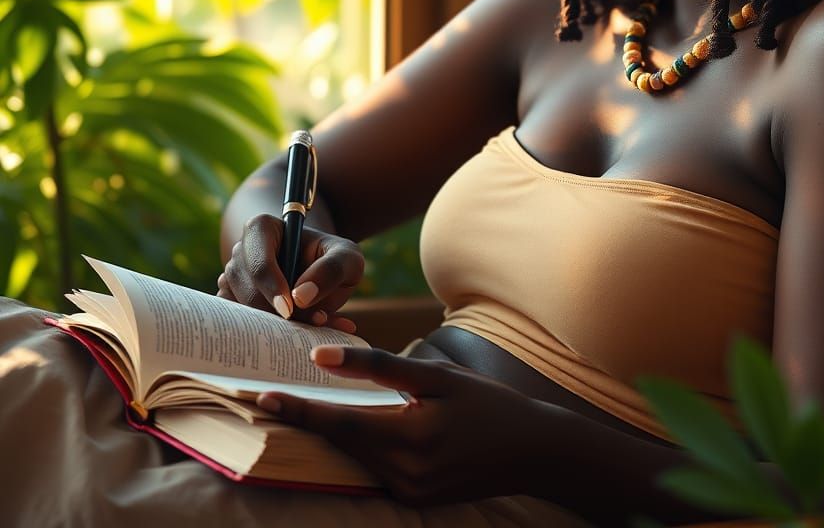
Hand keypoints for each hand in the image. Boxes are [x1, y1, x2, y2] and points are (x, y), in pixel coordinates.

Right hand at [217, 215, 363, 329]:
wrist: (323, 274)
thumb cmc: (334, 259)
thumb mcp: (347, 257)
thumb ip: (331, 269)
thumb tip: (301, 296)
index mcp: (262, 229)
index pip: (259, 262)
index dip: (272, 288)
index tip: (289, 311)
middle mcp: (241, 253)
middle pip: (247, 289)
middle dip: (275, 313)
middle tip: (307, 325)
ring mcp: (232, 280)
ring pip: (240, 311)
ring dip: (273, 327)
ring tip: (311, 329)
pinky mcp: (233, 305)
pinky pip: (239, 327)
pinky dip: (265, 337)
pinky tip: (297, 339)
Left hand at [256, 346, 553, 506]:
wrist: (531, 450)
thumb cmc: (486, 402)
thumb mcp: (437, 376)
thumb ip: (380, 367)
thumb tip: (325, 356)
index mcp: (410, 437)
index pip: (338, 423)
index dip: (296, 409)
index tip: (260, 396)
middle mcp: (404, 473)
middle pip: (340, 443)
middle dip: (305, 420)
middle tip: (268, 396)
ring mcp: (410, 493)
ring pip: (354, 458)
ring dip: (330, 434)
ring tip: (299, 406)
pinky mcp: (415, 500)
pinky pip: (374, 470)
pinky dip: (358, 447)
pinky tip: (348, 426)